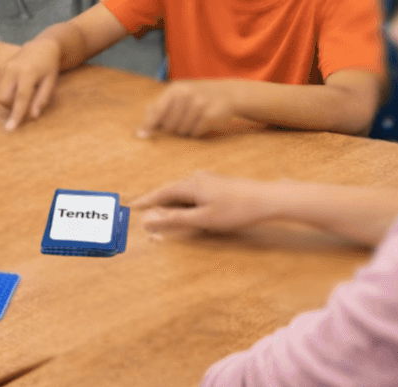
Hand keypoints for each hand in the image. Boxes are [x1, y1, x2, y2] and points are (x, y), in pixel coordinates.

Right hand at [0, 38, 61, 130]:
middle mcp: (12, 69)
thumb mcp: (51, 82)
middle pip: (3, 98)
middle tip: (26, 100)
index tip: (10, 129)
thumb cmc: (48, 67)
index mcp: (27, 72)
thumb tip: (33, 116)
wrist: (41, 48)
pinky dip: (6, 93)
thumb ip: (42, 99)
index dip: (16, 115)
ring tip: (23, 91)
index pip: (20, 98)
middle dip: (11, 106)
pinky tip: (17, 85)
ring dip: (9, 100)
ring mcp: (3, 68)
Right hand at [130, 172, 274, 234]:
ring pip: (183, 193)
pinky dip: (185, 202)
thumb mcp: (203, 219)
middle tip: (144, 213)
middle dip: (157, 203)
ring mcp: (207, 180)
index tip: (131, 207)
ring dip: (172, 204)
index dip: (145, 201)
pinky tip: (190, 211)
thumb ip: (175, 219)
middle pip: (170, 192)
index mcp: (189, 185)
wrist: (266, 198)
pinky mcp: (216, 184)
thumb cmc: (235, 210)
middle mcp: (195, 178)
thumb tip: (149, 219)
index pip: (160, 193)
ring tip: (165, 214)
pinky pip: (193, 193)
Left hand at [138, 80, 236, 138]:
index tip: (141, 135)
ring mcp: (199, 104)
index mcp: (175, 89)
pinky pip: (195, 133)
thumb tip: (144, 124)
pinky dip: (197, 131)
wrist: (228, 93)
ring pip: (182, 130)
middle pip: (169, 125)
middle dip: (173, 126)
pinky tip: (203, 121)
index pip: (157, 110)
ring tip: (194, 118)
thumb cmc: (197, 95)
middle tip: (183, 118)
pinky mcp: (210, 116)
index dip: (148, 124)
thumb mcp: (179, 93)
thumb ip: (161, 105)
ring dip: (186, 129)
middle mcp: (186, 95)